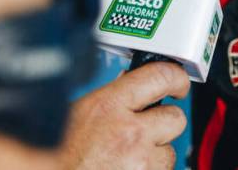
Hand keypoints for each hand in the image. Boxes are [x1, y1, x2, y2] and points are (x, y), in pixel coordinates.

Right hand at [60, 62, 189, 169]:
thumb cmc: (59, 155)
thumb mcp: (79, 115)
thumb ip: (109, 98)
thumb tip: (131, 82)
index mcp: (109, 106)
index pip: (160, 76)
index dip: (176, 78)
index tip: (178, 83)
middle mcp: (130, 133)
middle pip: (175, 117)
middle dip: (164, 123)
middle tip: (146, 131)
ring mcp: (141, 161)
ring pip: (169, 152)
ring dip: (155, 155)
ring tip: (126, 159)